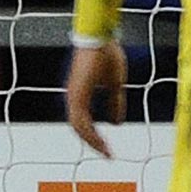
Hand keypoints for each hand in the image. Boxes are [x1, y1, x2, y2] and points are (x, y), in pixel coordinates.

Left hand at [66, 41, 128, 157]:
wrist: (99, 37)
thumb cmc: (106, 53)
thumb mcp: (114, 83)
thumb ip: (114, 102)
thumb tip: (116, 123)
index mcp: (80, 94)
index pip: (84, 122)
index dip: (95, 136)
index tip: (108, 148)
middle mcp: (74, 96)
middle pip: (79, 128)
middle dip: (93, 143)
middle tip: (107, 154)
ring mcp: (74, 95)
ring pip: (78, 127)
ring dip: (92, 141)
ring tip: (106, 152)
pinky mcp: (77, 93)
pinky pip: (81, 120)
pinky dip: (91, 133)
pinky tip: (101, 141)